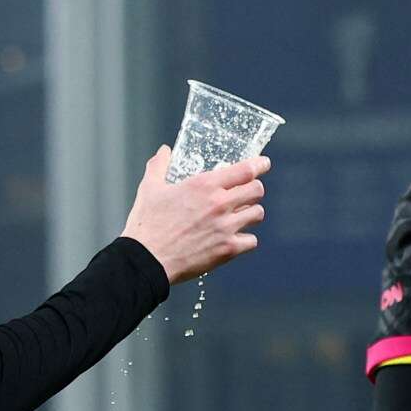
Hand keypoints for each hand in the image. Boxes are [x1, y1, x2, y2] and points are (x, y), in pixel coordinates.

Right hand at [121, 147, 268, 283]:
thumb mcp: (150, 188)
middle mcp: (220, 204)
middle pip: (257, 190)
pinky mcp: (227, 249)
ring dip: (250, 213)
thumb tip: (164, 151)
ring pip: (257, 214)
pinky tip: (235, 238)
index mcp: (204, 185)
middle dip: (254, 190)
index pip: (245, 170)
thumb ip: (159, 166)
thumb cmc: (147, 224)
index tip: (263, 164)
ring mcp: (226, 227)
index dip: (259, 165)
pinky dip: (245, 239)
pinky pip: (252, 241)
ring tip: (240, 216)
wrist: (147, 259)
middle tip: (247, 193)